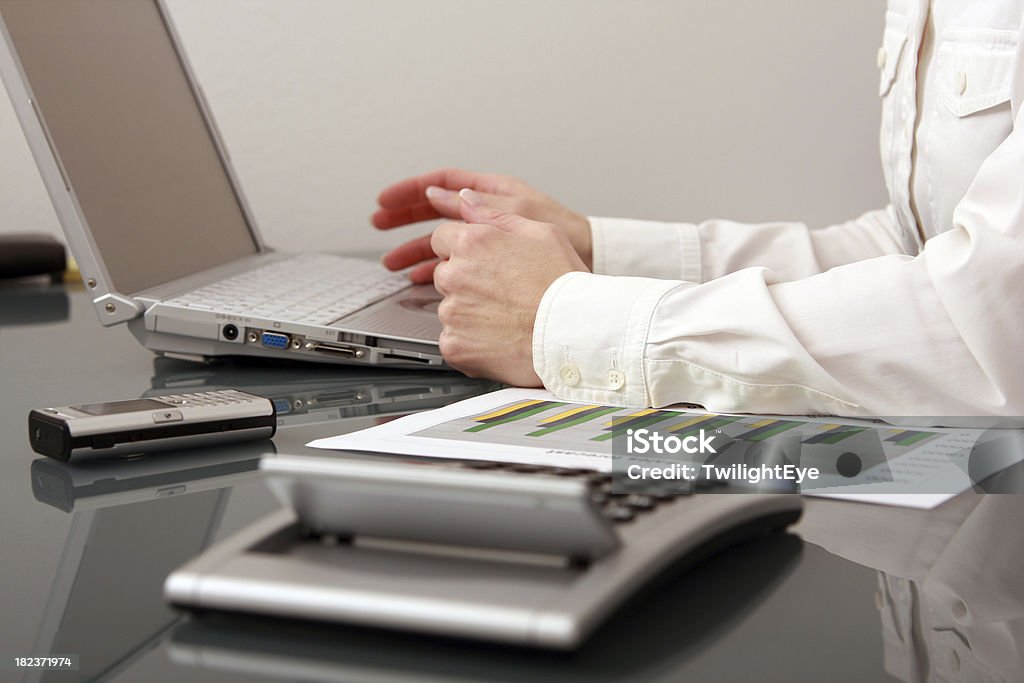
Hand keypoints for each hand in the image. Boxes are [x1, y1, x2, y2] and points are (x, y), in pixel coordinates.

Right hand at [373, 168, 592, 282]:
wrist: (589, 270)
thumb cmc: (567, 237)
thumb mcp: (519, 213)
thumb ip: (479, 205)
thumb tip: (439, 194)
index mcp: (494, 193)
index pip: (442, 184)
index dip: (410, 191)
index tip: (386, 201)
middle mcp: (488, 216)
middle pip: (435, 212)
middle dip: (403, 220)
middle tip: (377, 226)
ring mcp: (490, 241)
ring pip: (442, 243)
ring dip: (415, 251)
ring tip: (392, 265)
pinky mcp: (493, 266)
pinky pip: (455, 265)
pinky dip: (435, 271)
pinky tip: (420, 281)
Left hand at [430, 189, 588, 384]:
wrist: (574, 336)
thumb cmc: (564, 286)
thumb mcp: (542, 232)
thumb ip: (495, 214)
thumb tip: (465, 199)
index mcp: (471, 242)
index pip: (442, 238)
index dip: (465, 250)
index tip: (484, 264)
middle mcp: (455, 275)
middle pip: (445, 274)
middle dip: (465, 281)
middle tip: (503, 294)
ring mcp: (451, 313)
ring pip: (450, 309)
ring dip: (469, 313)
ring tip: (506, 319)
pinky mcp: (454, 345)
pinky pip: (454, 340)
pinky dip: (471, 342)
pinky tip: (499, 339)